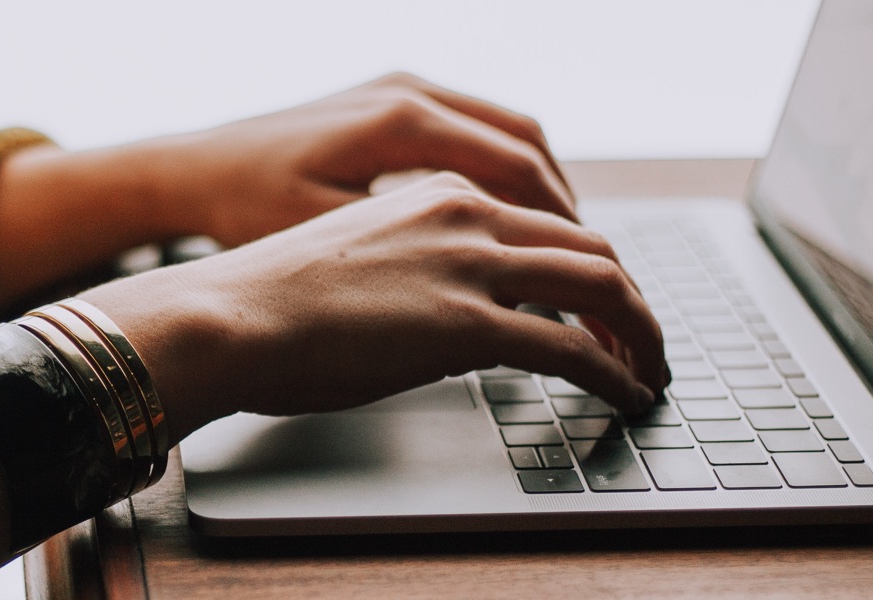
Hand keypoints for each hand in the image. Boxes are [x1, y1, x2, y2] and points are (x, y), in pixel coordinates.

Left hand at [0, 73, 577, 314]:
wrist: (189, 171)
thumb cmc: (244, 209)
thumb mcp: (329, 241)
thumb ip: (412, 258)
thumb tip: (490, 296)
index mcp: (401, 121)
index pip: (518, 169)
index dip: (562, 227)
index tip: (589, 274)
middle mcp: (408, 92)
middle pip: (526, 144)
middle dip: (565, 209)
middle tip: (592, 267)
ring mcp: (400, 89)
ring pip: (506, 132)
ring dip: (540, 188)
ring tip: (562, 248)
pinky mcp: (388, 101)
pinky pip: (473, 129)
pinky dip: (503, 171)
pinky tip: (507, 219)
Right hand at [80, 173, 667, 430]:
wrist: (225, 316)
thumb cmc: (265, 301)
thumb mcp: (355, 259)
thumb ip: (413, 270)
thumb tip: (443, 320)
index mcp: (436, 192)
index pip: (543, 219)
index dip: (586, 264)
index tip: (598, 302)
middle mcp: (465, 214)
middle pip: (589, 246)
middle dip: (630, 298)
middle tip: (642, 339)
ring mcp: (470, 266)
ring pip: (601, 285)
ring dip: (639, 332)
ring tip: (647, 370)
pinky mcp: (468, 324)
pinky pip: (573, 348)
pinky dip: (614, 372)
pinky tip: (623, 393)